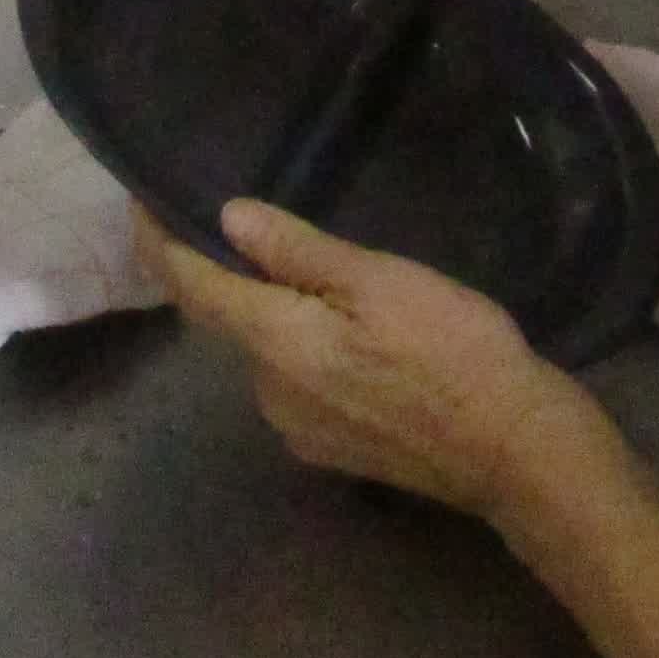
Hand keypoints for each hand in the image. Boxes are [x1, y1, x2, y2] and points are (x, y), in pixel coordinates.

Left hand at [136, 199, 612, 522]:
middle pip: (231, 320)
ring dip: (280, 313)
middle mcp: (269, 393)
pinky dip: (307, 348)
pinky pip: (298, 382)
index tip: (142, 202)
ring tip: (327, 274)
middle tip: (258, 221)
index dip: (160, 243)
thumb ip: (299, 254)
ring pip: (269, 352)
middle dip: (233, 273)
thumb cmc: (454, 352)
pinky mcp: (332, 449)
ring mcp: (299, 429)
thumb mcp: (381, 283)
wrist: (516, 454)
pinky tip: (354, 334)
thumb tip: (226, 219)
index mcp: (275, 344)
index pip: (192, 288)